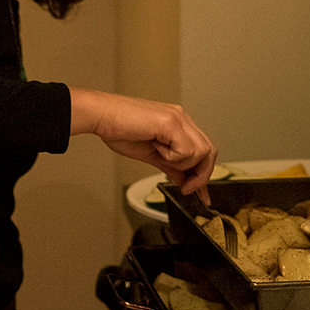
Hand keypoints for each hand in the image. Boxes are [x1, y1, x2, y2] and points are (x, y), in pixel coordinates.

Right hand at [69, 87, 217, 203]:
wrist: (100, 116)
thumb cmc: (117, 129)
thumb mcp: (150, 154)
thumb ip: (170, 166)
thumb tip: (183, 180)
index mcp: (177, 123)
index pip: (203, 149)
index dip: (203, 173)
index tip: (200, 193)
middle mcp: (181, 118)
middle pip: (209, 151)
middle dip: (200, 175)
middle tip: (186, 188)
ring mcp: (178, 118)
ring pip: (201, 152)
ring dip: (182, 163)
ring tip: (160, 156)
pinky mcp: (171, 122)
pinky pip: (186, 150)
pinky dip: (172, 157)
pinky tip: (156, 147)